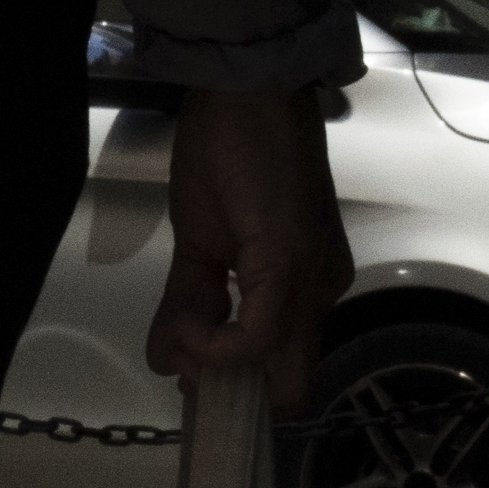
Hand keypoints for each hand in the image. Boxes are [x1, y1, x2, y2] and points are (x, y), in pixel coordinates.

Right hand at [145, 85, 352, 419]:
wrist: (246, 94)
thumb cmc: (229, 152)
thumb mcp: (200, 240)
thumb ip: (187, 302)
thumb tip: (167, 358)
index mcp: (306, 284)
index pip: (287, 367)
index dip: (237, 385)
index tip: (187, 370)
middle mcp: (321, 292)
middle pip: (288, 386)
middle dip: (227, 393)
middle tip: (179, 367)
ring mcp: (312, 283)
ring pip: (276, 373)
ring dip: (215, 368)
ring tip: (178, 337)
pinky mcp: (289, 266)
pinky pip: (255, 340)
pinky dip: (212, 347)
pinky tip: (184, 326)